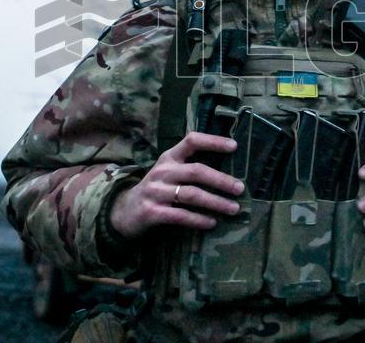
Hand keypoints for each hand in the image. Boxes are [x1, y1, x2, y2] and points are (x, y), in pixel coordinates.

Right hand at [109, 132, 244, 239]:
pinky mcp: (152, 212)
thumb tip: (228, 173)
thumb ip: (190, 168)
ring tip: (233, 209)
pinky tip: (212, 222)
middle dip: (220, 180)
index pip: (191, 141)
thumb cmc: (157, 190)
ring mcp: (156, 191)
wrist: (125, 211)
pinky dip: (198, 219)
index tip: (234, 146)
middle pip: (196, 171)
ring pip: (191, 195)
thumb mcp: (169, 172)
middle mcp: (162, 171)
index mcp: (169, 157)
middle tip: (239, 188)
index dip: (213, 142)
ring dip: (215, 202)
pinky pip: (180, 215)